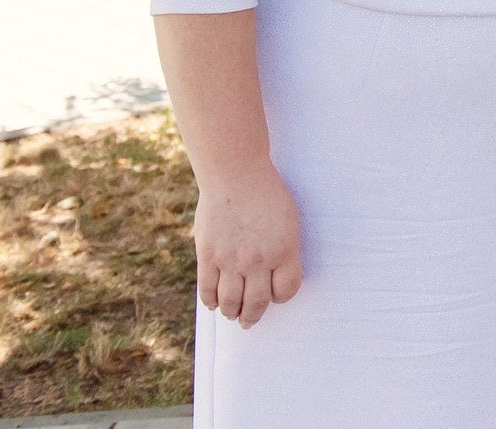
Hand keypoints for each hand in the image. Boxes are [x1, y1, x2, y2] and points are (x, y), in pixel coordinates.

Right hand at [193, 166, 301, 327]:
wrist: (235, 174)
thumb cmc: (266, 194)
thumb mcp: (288, 220)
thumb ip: (284, 249)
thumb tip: (283, 274)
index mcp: (284, 250)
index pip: (285, 290)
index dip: (281, 296)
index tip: (275, 295)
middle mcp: (257, 260)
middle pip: (256, 303)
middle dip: (253, 316)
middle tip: (249, 321)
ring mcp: (230, 260)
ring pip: (230, 302)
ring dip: (232, 312)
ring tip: (232, 314)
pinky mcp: (207, 256)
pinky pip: (207, 289)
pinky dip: (210, 301)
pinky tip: (213, 303)